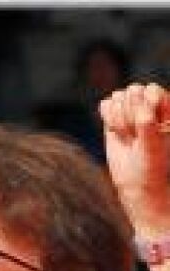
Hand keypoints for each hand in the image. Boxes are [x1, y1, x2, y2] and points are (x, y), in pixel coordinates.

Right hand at [100, 82, 169, 233]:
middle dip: (129, 114)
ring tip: (127, 135)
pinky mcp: (115, 116)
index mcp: (168, 107)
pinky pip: (106, 104)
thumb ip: (148, 127)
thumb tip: (141, 112)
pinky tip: (115, 131)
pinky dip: (107, 117)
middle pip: (132, 91)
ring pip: (118, 97)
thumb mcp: (154, 147)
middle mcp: (151, 105)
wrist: (136, 180)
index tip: (145, 126)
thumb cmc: (152, 164)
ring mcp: (132, 109)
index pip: (152, 90)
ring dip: (118, 118)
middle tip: (135, 135)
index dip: (144, 107)